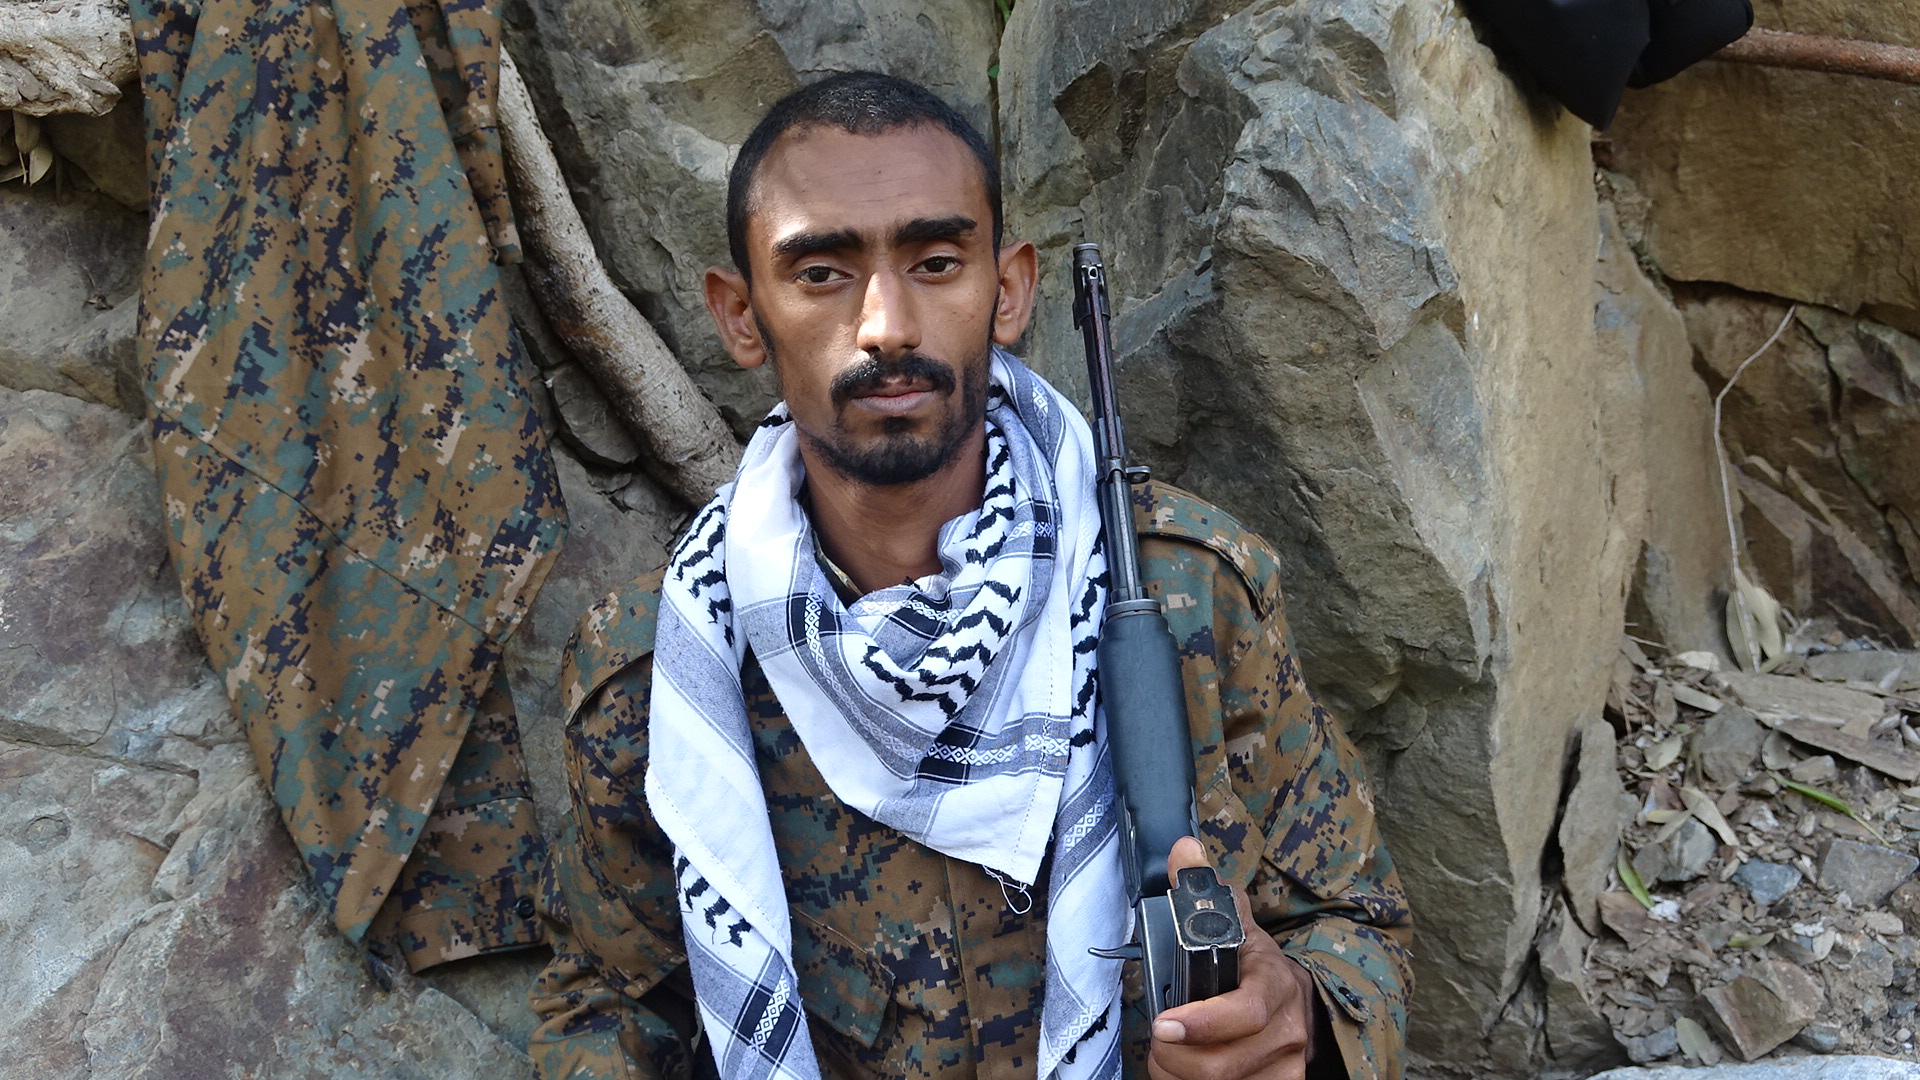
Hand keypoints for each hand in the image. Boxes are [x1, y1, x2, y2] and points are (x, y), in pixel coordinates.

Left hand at [1146, 837, 1319, 1079]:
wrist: (1299, 1005)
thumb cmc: (1254, 966)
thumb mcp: (1235, 924)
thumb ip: (1204, 890)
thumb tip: (1183, 850)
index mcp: (1275, 983)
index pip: (1245, 1012)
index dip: (1203, 1022)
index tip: (1164, 1024)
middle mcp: (1288, 1029)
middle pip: (1221, 1063)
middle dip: (1173, 1057)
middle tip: (1157, 1041)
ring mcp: (1287, 1064)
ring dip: (1179, 1075)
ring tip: (1169, 1055)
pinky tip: (1188, 1071)